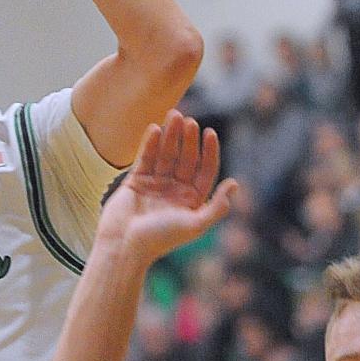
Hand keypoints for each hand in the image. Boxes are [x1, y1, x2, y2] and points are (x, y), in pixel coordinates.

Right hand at [98, 111, 236, 263]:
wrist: (124, 245)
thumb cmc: (160, 239)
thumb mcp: (195, 225)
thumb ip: (217, 207)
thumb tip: (235, 184)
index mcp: (192, 201)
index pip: (204, 170)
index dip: (208, 151)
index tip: (210, 133)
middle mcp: (175, 191)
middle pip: (185, 159)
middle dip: (188, 139)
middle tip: (190, 121)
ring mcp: (155, 185)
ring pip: (166, 155)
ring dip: (170, 136)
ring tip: (174, 115)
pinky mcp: (136, 181)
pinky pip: (145, 158)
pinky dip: (150, 143)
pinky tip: (156, 128)